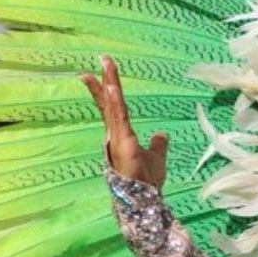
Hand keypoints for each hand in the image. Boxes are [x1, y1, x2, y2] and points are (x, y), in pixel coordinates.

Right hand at [82, 57, 167, 188]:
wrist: (145, 198)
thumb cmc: (147, 181)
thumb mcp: (157, 157)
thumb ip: (158, 144)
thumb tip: (162, 133)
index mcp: (120, 135)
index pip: (111, 108)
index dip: (104, 91)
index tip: (95, 74)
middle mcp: (115, 134)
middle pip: (108, 102)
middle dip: (104, 80)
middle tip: (102, 58)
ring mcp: (118, 138)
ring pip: (113, 106)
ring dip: (110, 84)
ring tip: (106, 64)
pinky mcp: (124, 142)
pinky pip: (120, 118)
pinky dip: (115, 102)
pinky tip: (112, 88)